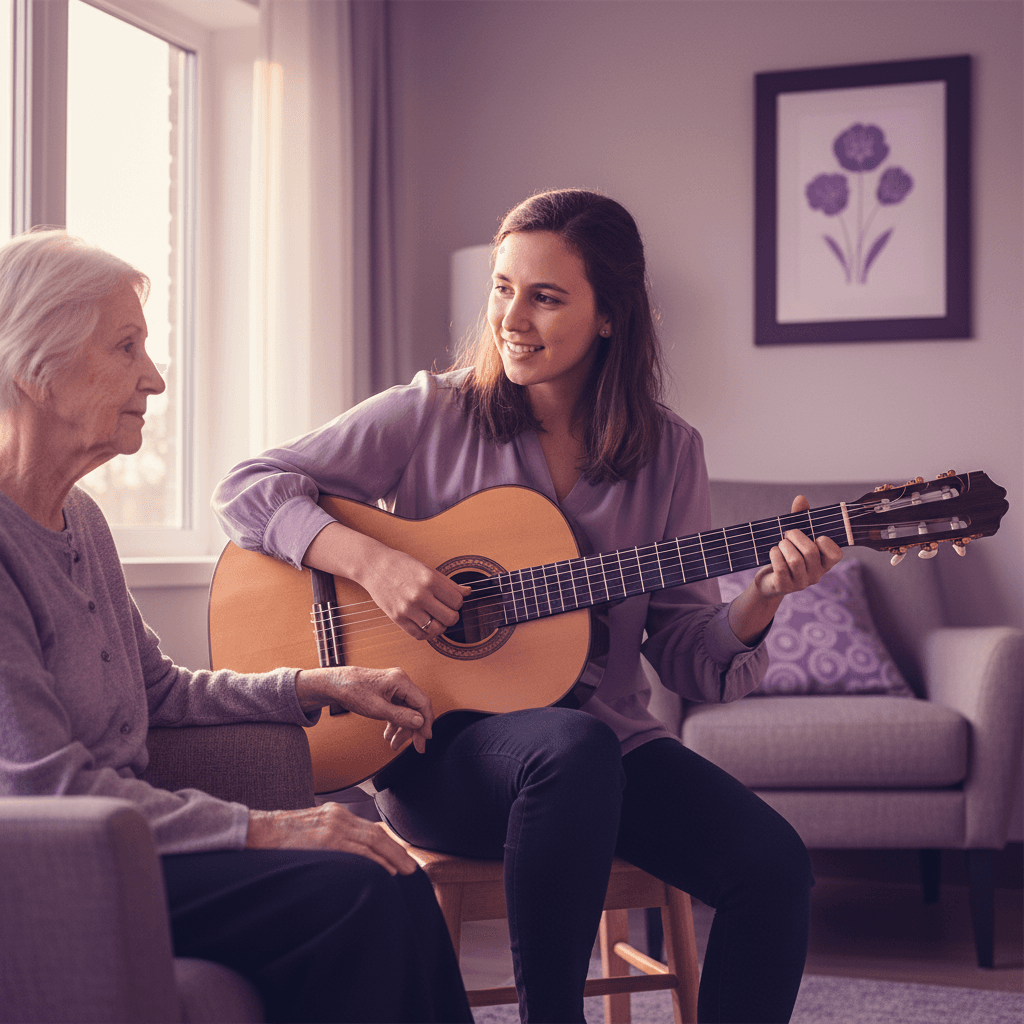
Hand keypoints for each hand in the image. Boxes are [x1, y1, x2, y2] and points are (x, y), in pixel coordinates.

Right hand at [246, 803, 417, 874]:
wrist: (259, 830)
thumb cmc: (281, 836)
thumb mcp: (311, 830)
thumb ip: (330, 837)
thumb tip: (348, 854)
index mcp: (335, 813)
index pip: (370, 828)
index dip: (388, 843)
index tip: (401, 856)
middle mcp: (338, 816)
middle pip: (377, 834)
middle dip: (397, 851)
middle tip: (413, 866)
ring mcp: (333, 826)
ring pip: (373, 841)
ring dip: (393, 857)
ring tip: (407, 870)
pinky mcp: (327, 839)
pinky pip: (358, 851)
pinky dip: (376, 861)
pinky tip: (387, 871)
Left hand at [296, 665, 433, 752]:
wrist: (336, 684)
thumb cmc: (352, 691)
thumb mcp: (377, 708)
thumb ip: (400, 716)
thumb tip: (420, 722)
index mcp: (401, 681)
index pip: (423, 703)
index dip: (427, 722)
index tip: (425, 738)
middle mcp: (401, 681)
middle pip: (416, 708)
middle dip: (413, 729)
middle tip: (414, 747)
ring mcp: (395, 686)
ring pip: (407, 710)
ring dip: (402, 728)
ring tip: (394, 744)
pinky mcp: (389, 691)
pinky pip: (399, 708)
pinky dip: (395, 722)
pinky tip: (389, 734)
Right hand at [304, 522, 469, 640]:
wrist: (374, 567)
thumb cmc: (402, 566)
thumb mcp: (428, 569)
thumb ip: (449, 584)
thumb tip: (468, 592)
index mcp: (430, 580)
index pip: (457, 601)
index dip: (458, 602)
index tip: (452, 600)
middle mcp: (420, 595)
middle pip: (450, 617)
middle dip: (452, 616)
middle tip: (446, 611)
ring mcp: (408, 608)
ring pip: (437, 629)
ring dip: (441, 626)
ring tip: (437, 619)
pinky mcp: (398, 618)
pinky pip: (419, 635)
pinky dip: (427, 634)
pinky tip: (426, 625)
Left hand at [728, 495, 841, 644]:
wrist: (768, 580)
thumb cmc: (786, 554)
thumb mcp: (794, 536)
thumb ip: (800, 518)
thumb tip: (800, 498)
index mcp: (824, 563)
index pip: (836, 554)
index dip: (826, 542)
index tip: (815, 536)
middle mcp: (816, 575)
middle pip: (810, 552)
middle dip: (795, 537)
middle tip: (787, 534)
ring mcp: (801, 583)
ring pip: (794, 560)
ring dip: (783, 546)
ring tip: (780, 545)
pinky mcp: (784, 587)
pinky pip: (780, 568)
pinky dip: (774, 555)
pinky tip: (773, 552)